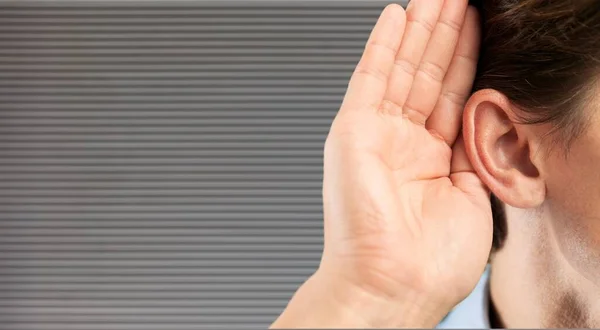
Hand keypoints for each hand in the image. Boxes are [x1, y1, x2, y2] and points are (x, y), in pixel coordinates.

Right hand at [272, 0, 491, 327]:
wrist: (394, 285)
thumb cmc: (431, 262)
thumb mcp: (474, 196)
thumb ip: (474, 150)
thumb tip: (482, 115)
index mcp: (431, 162)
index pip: (451, 97)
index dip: (466, 60)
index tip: (479, 26)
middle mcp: (402, 145)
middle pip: (427, 76)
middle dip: (444, 35)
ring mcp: (376, 135)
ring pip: (403, 70)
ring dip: (420, 31)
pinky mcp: (353, 130)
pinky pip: (369, 78)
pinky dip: (383, 46)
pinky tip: (396, 17)